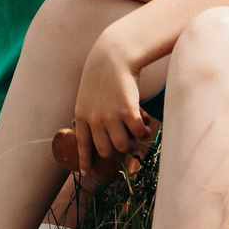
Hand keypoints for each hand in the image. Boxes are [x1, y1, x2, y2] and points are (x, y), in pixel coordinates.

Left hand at [71, 25, 155, 162]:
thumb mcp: (88, 92)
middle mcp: (95, 119)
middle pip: (106, 150)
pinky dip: (144, 133)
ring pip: (123, 145)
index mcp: (82, 114)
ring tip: (137, 135)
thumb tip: (101, 129)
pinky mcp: (127, 111)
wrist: (114, 55)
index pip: (83, 145)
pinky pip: (138, 133)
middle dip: (117, 151)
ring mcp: (110, 116)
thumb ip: (92, 110)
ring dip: (132, 143)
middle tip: (126, 143)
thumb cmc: (103, 71)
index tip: (87, 173)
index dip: (86, 160)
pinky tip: (146, 126)